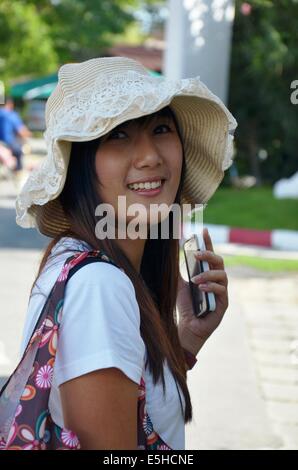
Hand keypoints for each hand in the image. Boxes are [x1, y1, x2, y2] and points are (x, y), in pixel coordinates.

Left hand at [177, 228, 228, 355]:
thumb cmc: (186, 306)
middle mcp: (217, 281)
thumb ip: (179, 271)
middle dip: (209, 255)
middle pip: (219, 262)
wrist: (187, 328)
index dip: (208, 242)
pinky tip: (201, 288)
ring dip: (208, 274)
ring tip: (195, 279)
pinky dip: (211, 287)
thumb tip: (170, 255)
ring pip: (222, 275)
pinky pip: (222, 291)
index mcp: (208, 274)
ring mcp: (221, 293)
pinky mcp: (222, 305)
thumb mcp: (180, 285)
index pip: (210, 255)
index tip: (203, 230)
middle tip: (197, 254)